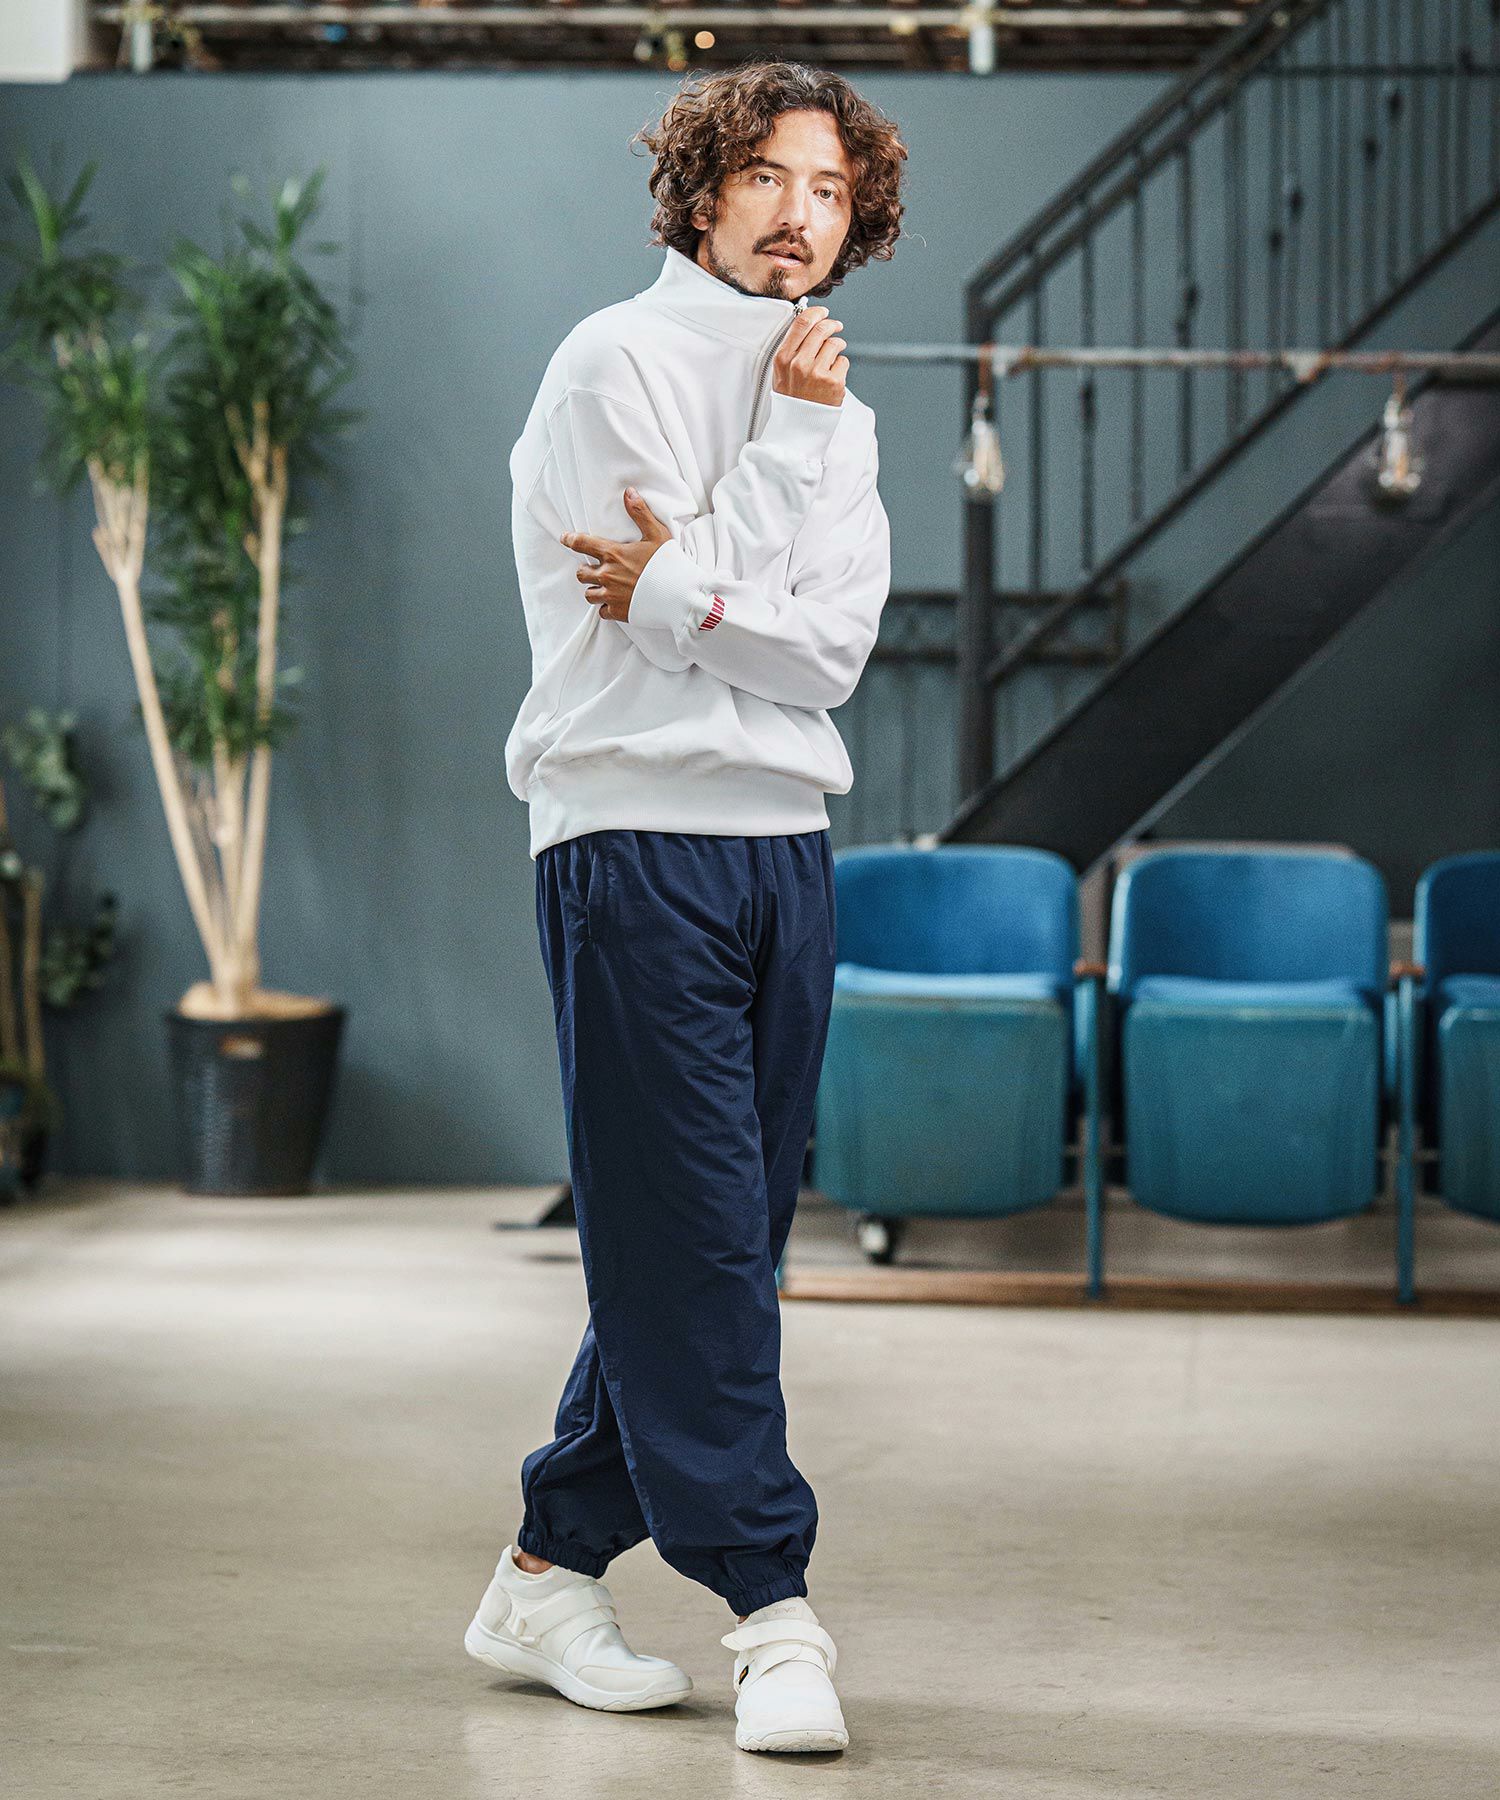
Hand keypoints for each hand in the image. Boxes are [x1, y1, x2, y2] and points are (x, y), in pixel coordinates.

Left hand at [560, 488, 672, 620]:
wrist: (680, 595)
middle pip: (581, 574)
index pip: (582, 544)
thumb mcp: (656, 533)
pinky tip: (614, 603)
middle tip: (595, 570)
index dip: (570, 540)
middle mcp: (607, 575)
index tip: (565, 538)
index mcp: (613, 554)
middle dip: (586, 571)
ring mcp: (611, 595)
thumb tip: (628, 492)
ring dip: (594, 590)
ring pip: (589, 594)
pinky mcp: (618, 612)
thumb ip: (640, 513)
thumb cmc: (670, 563)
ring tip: (604, 588)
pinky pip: (602, 611)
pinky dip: (606, 608)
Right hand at [773, 305, 847, 407]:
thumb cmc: (791, 399)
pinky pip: (843, 361)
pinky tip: (834, 375)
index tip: (823, 312)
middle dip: (831, 324)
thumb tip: (809, 324)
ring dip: (838, 346)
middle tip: (836, 326)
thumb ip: (792, 350)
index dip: (816, 313)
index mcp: (783, 359)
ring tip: (834, 355)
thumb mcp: (781, 373)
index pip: (801, 324)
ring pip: (834, 344)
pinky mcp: (833, 382)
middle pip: (821, 329)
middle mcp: (799, 364)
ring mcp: (817, 373)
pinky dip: (841, 365)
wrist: (799, 428)